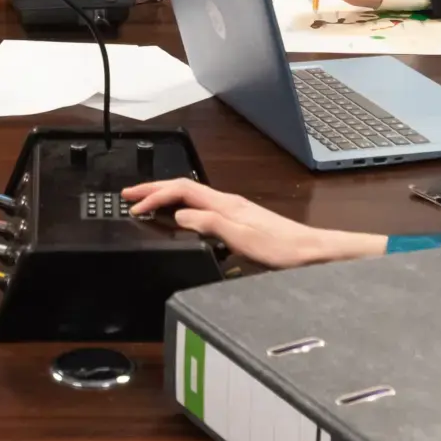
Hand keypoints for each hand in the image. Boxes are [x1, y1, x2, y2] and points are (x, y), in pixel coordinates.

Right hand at [119, 177, 386, 270]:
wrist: (311, 252)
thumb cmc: (282, 248)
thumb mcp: (243, 239)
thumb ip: (210, 224)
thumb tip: (180, 214)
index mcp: (225, 203)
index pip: (182, 190)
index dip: (155, 195)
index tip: (134, 205)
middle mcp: (228, 202)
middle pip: (184, 188)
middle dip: (154, 190)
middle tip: (129, 195)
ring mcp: (233, 210)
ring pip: (191, 196)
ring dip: (166, 197)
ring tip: (147, 204)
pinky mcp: (238, 220)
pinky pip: (201, 207)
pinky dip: (181, 208)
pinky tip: (179, 218)